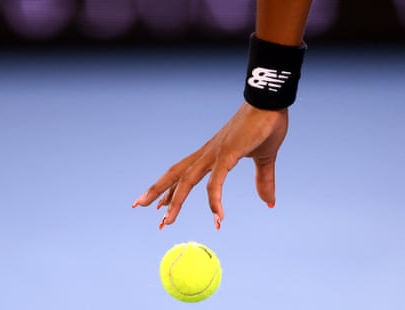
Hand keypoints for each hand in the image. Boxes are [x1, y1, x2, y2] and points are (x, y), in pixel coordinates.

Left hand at [132, 102, 288, 229]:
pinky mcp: (228, 154)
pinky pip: (216, 181)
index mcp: (212, 154)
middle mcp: (207, 153)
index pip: (184, 174)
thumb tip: (268, 202)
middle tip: (139, 206)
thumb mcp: (263, 159)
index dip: (170, 189)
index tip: (159, 205)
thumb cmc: (265, 125)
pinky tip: (217, 217)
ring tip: (166, 221)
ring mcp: (215, 153)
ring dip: (174, 201)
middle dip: (157, 192)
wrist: (271, 101)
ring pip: (186, 180)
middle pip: (175, 175)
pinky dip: (214, 200)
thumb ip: (263, 181)